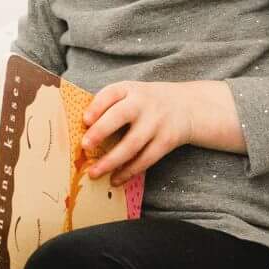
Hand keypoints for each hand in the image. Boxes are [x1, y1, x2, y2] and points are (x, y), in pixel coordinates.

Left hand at [80, 80, 194, 184]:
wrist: (187, 106)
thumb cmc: (147, 102)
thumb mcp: (131, 92)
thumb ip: (110, 105)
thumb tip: (81, 131)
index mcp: (130, 89)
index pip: (111, 93)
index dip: (97, 106)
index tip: (84, 120)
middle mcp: (143, 103)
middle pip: (121, 115)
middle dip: (101, 131)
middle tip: (84, 146)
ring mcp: (156, 123)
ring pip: (133, 143)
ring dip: (112, 160)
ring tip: (94, 172)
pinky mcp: (165, 141)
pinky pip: (145, 159)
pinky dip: (129, 172)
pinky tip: (115, 179)